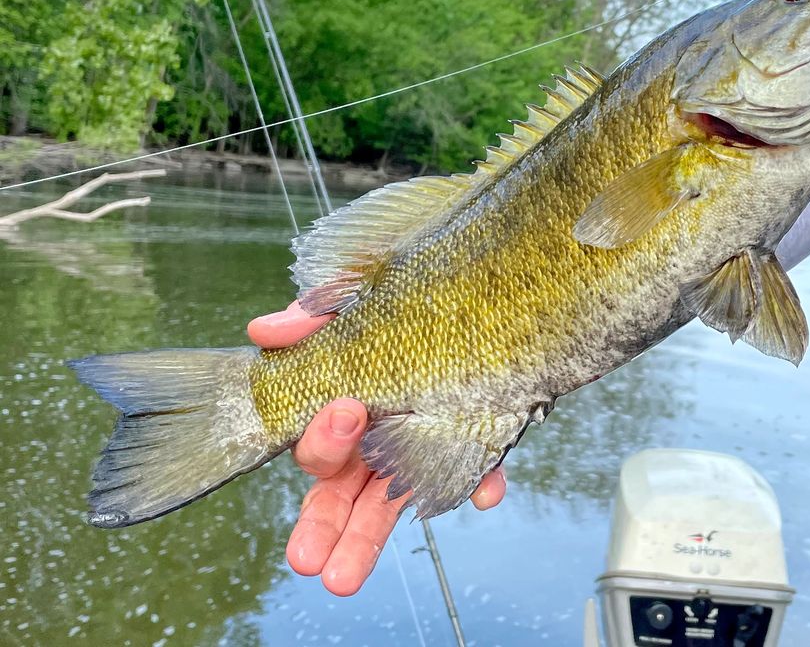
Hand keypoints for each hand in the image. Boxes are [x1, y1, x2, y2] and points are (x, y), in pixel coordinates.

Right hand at [247, 301, 506, 595]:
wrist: (483, 288)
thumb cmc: (408, 297)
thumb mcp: (361, 296)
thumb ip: (317, 316)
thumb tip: (263, 330)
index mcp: (343, 409)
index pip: (318, 443)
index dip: (323, 441)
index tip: (348, 413)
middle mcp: (375, 438)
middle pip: (340, 494)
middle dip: (322, 528)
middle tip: (308, 561)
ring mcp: (421, 445)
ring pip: (390, 503)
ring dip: (369, 538)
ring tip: (342, 580)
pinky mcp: (473, 440)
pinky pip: (472, 473)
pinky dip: (479, 482)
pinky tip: (486, 492)